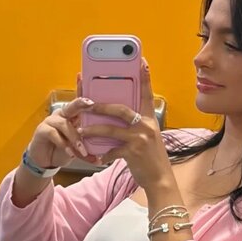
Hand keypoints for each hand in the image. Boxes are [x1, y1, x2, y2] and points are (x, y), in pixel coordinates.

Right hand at [27, 79, 99, 169]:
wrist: (46, 161)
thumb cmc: (64, 150)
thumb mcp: (78, 147)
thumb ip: (88, 145)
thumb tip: (104, 151)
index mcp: (72, 116)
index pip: (79, 101)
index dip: (81, 87)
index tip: (83, 76)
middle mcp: (62, 114)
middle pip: (72, 105)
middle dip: (81, 103)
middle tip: (91, 103)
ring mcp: (51, 121)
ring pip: (65, 124)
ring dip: (75, 138)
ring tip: (82, 150)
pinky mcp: (42, 130)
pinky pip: (54, 134)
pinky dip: (64, 145)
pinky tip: (70, 153)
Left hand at [77, 59, 172, 189]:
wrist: (160, 179)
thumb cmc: (151, 158)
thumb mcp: (148, 137)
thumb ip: (135, 126)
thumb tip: (115, 118)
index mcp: (150, 119)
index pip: (147, 94)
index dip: (145, 77)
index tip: (142, 61)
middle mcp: (146, 126)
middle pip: (120, 109)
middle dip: (101, 106)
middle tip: (87, 104)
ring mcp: (140, 138)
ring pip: (111, 129)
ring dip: (93, 130)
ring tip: (81, 130)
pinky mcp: (133, 152)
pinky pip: (112, 150)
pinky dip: (102, 154)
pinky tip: (97, 157)